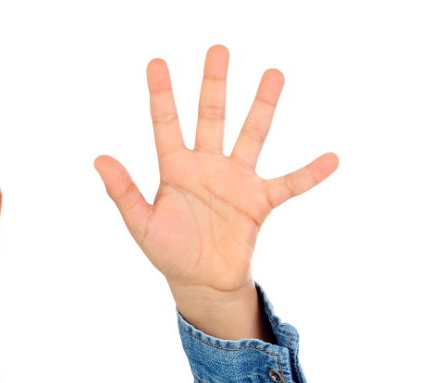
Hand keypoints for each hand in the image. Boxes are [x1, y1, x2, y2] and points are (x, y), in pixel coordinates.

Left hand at [94, 45, 337, 297]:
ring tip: (274, 73)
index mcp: (174, 169)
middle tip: (218, 50)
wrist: (201, 283)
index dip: (160, 94)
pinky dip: (310, 173)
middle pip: (211, 117)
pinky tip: (331, 157)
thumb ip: (122, 192)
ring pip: (251, 135)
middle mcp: (206, 166)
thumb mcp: (140, 224)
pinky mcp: (259, 201)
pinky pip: (290, 184)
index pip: (165, 123)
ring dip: (263, 106)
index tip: (156, 62)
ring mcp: (235, 180)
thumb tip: (98, 158)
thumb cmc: (168, 252)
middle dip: (214, 85)